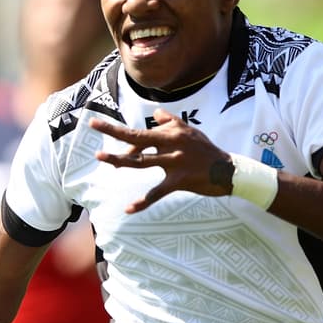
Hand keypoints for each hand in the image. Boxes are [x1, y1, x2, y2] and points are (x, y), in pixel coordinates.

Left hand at [89, 109, 232, 212]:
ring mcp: (175, 162)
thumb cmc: (207, 150)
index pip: (142, 130)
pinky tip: (129, 209)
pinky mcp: (180, 181)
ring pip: (142, 161)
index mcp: (172, 133)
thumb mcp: (191, 131)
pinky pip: (157, 192)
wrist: (228, 170)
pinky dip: (143, 202)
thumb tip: (155, 113)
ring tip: (102, 157)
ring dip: (120, 159)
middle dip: (114, 131)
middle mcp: (171, 144)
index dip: (121, 131)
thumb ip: (171, 121)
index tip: (98, 125)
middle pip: (138, 138)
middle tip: (94, 125)